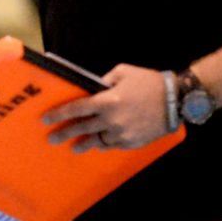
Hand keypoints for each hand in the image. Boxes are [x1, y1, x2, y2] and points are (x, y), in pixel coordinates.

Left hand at [43, 63, 167, 151]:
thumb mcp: (122, 72)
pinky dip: (104, 144)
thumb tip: (92, 89)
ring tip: (73, 147)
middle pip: (82, 128)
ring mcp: (122, 133)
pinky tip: (97, 144)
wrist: (175, 99)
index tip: (46, 119)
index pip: (77, 109)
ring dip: (83, 144)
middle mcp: (112, 119)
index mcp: (107, 100)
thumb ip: (104, 81)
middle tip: (52, 138)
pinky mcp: (132, 142)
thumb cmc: (148, 82)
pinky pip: (112, 145)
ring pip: (96, 141)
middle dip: (65, 133)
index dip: (60, 114)